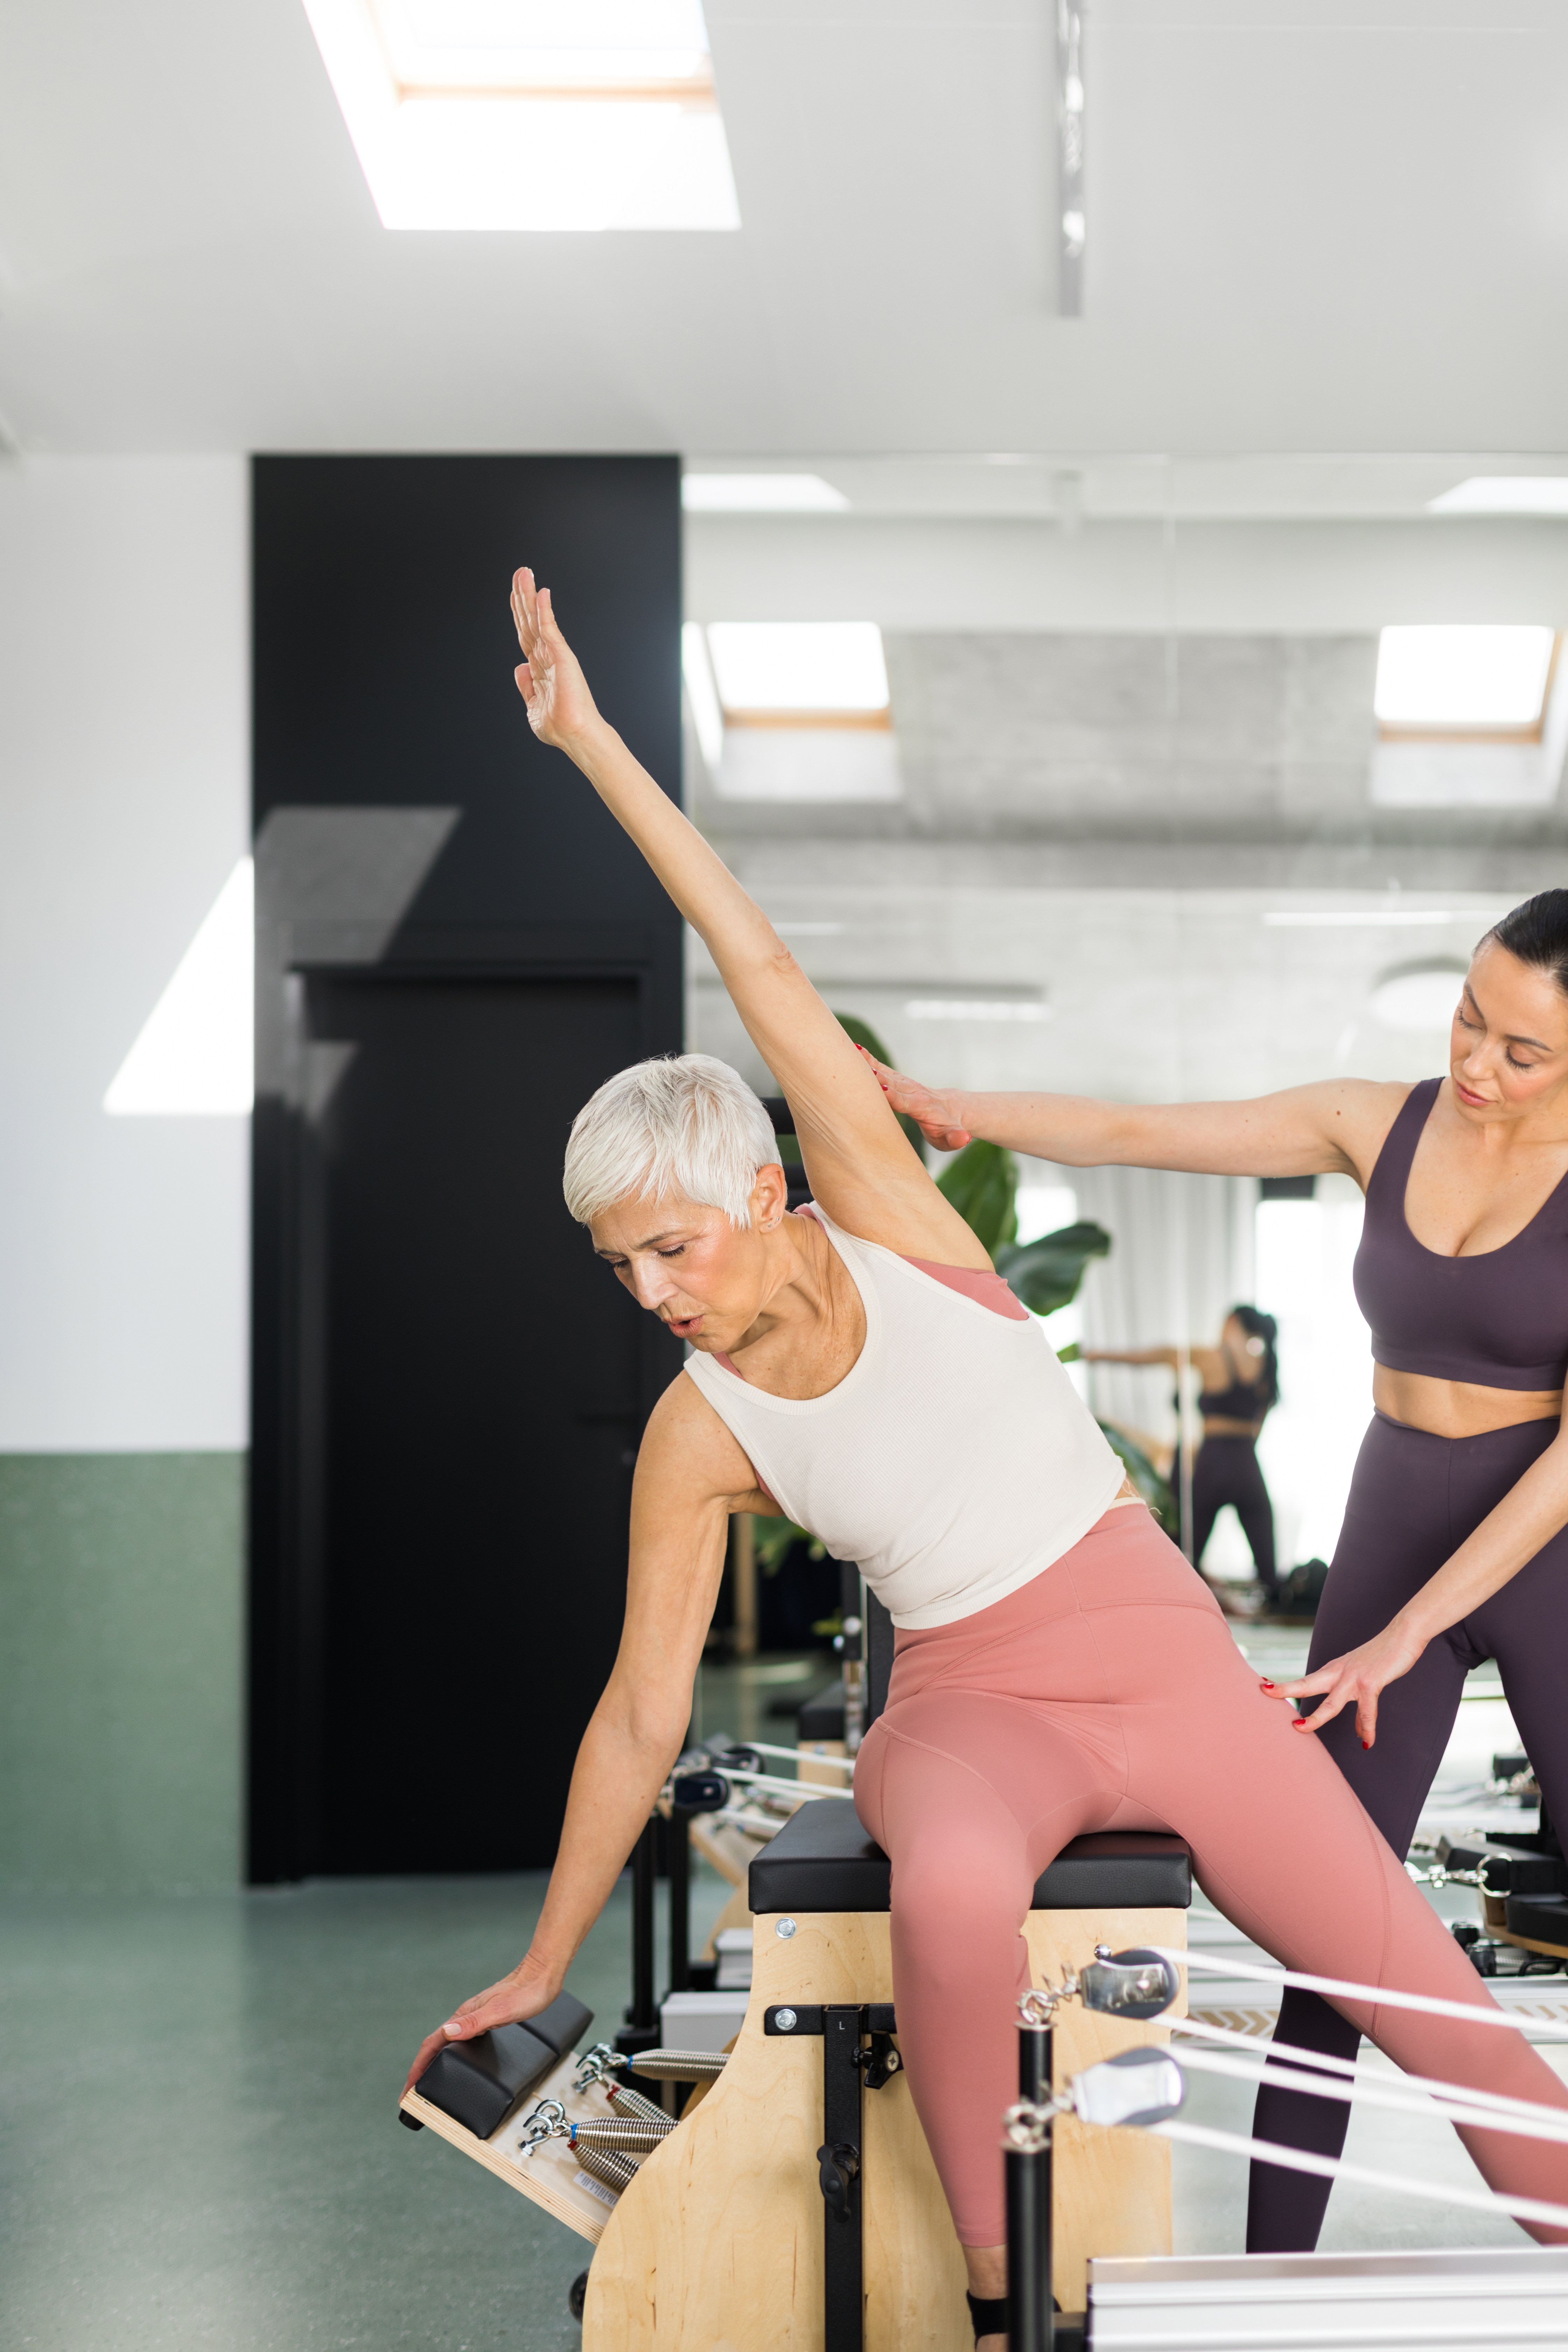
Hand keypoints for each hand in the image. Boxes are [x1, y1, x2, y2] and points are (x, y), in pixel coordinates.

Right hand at [400, 1954, 563, 2099]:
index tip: (408, 2089)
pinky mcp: (485, 2020)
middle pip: (434, 2046)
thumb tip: (446, 2031)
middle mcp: (466, 2016)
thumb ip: (474, 2022)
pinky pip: (461, 2040)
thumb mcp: (500, 2011)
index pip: (432, 2044)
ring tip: (428, 2081)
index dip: (418, 2068)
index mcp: (464, 2016)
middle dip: (420, 2069)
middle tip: (412, 2093)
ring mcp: (475, 2018)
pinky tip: (457, 2060)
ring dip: (433, 2062)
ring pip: (446, 2043)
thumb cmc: (526, 1993)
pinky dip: (451, 2054)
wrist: (542, 1977)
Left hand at [510, 568, 602, 749]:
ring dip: (529, 595)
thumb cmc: (558, 726)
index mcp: (539, 668)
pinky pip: (549, 627)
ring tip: (523, 572)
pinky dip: (544, 610)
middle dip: (522, 596)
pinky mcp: (561, 655)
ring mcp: (554, 654)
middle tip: (520, 571)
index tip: (514, 595)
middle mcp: (546, 657)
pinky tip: (541, 592)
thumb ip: (526, 686)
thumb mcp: (532, 707)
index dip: (519, 614)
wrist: (574, 734)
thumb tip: (519, 667)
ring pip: (536, 619)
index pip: (525, 635)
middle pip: (529, 621)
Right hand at [854, 1045, 972, 1149]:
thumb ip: (956, 1139)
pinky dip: (869, 1060)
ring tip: (849, 1052)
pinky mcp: (898, 1080)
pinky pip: (882, 1068)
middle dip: (874, 1077)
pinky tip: (854, 1049)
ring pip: (884, 1072)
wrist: (953, 1109)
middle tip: (854, 1069)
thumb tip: (964, 1139)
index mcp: (921, 1106)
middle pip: (890, 1082)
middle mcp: (911, 1090)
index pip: (904, 1101)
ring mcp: (904, 1083)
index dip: (893, 1096)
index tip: (880, 1089)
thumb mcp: (953, 1138)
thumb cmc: (948, 1128)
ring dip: (867, 1064)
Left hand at [1260, 1616, 1426, 1748]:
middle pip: (1306, 1684)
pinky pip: (1366, 1711)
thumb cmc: (1382, 1658)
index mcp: (1334, 1671)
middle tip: (1264, 1693)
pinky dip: (1366, 1727)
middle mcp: (1339, 1673)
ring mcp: (1353, 1677)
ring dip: (1315, 1717)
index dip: (1285, 1686)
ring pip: (1330, 1702)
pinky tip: (1366, 1741)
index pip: (1305, 1681)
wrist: (1402, 1635)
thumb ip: (1357, 1706)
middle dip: (1285, 1690)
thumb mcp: (1364, 1681)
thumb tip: (1358, 1732)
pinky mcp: (1370, 1682)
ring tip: (1300, 1728)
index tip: (1263, 1688)